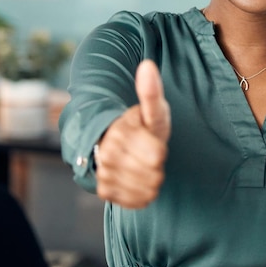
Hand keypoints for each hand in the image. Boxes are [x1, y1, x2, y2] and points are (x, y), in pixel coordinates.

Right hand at [95, 60, 170, 208]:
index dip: (160, 148)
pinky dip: (143, 192)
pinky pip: (139, 201)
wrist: (118, 143)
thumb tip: (148, 65)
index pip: (158, 155)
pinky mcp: (105, 191)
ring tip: (142, 163)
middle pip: (155, 175)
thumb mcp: (152, 109)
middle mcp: (108, 155)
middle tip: (146, 152)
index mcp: (120, 132)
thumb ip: (151, 91)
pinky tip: (137, 178)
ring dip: (152, 179)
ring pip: (149, 190)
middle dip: (157, 164)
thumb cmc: (141, 125)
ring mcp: (105, 174)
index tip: (151, 139)